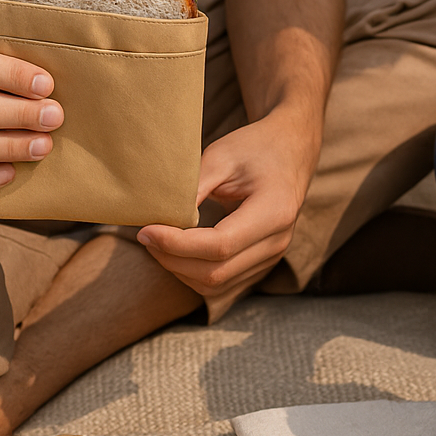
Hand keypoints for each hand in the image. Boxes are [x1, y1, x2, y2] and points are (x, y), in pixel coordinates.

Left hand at [135, 107, 321, 297]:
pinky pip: (223, 285)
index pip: (220, 245)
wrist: (290, 153)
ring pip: (217, 286)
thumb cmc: (256, 148)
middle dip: (173, 259)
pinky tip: (179, 252)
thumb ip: (193, 187)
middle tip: (146, 235)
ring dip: (180, 270)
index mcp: (274, 212)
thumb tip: (159, 216)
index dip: (177, 244)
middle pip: (216, 272)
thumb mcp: (222, 156)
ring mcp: (272, 257)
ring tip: (159, 243)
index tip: (147, 230)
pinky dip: (194, 275)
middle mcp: (277, 242)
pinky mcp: (262, 264)